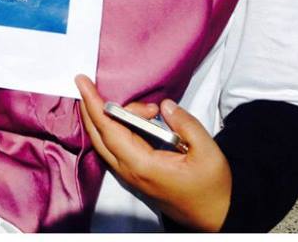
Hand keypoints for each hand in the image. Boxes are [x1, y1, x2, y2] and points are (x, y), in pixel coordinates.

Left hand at [74, 75, 231, 231]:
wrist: (215, 216)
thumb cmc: (211, 185)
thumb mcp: (206, 150)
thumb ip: (185, 123)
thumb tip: (165, 105)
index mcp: (144, 165)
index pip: (110, 131)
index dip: (94, 105)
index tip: (82, 82)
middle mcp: (131, 172)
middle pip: (99, 137)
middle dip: (91, 108)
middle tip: (88, 83)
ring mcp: (132, 177)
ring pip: (106, 143)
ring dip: (111, 118)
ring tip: (148, 110)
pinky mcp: (137, 177)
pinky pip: (115, 149)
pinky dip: (115, 129)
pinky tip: (131, 118)